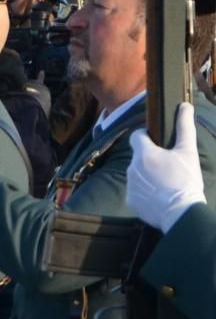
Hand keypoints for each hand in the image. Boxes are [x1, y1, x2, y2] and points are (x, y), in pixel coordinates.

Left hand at [127, 103, 206, 232]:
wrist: (181, 212)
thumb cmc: (185, 180)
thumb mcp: (188, 152)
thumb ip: (184, 127)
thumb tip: (185, 105)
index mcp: (143, 153)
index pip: (137, 136)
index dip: (147, 138)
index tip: (159, 145)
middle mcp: (132, 167)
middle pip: (139, 157)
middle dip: (150, 160)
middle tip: (168, 168)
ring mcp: (130, 184)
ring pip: (137, 174)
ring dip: (147, 176)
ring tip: (165, 184)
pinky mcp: (131, 200)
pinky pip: (136, 191)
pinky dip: (146, 192)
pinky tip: (160, 197)